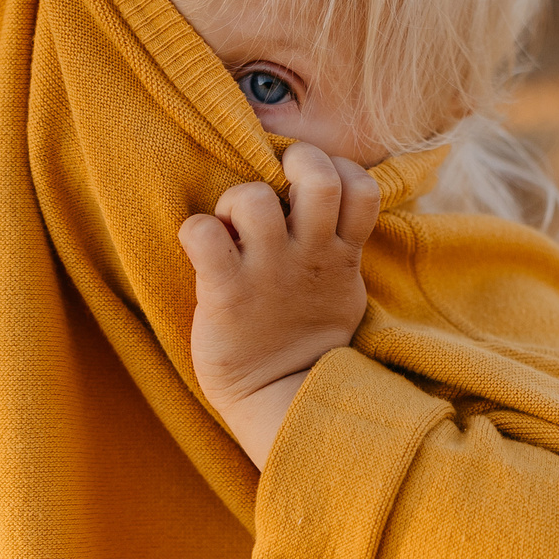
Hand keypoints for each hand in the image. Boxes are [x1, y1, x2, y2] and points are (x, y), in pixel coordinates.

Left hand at [181, 142, 381, 470]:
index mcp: (340, 254)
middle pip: (318, 177)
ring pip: (254, 197)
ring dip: (236, 198)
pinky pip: (203, 235)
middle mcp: (308, 255)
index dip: (339, 168)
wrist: (280, 397)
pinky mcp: (225, 292)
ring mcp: (267, 273)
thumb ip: (340, 242)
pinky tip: (201, 244)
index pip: (362, 186)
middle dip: (294, 161)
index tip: (312, 185)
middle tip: (276, 183)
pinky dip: (196, 229)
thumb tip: (338, 199)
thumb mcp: (342, 287)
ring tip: (231, 223)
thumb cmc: (306, 335)